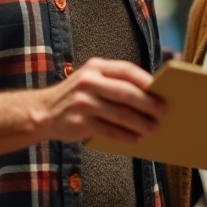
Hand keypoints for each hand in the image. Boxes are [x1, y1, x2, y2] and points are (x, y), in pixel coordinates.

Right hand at [33, 58, 165, 144]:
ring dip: (140, 123)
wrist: (43, 111)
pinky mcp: (79, 123)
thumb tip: (150, 94)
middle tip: (163, 112)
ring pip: (120, 114)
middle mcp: (88, 82)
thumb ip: (114, 82)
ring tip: (154, 128)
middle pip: (126, 93)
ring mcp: (82, 103)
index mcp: (95, 67)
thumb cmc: (76, 95)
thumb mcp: (91, 79)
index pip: (126, 70)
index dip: (146, 80)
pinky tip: (137, 139)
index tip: (163, 89)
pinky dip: (126, 136)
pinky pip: (109, 131)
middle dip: (148, 103)